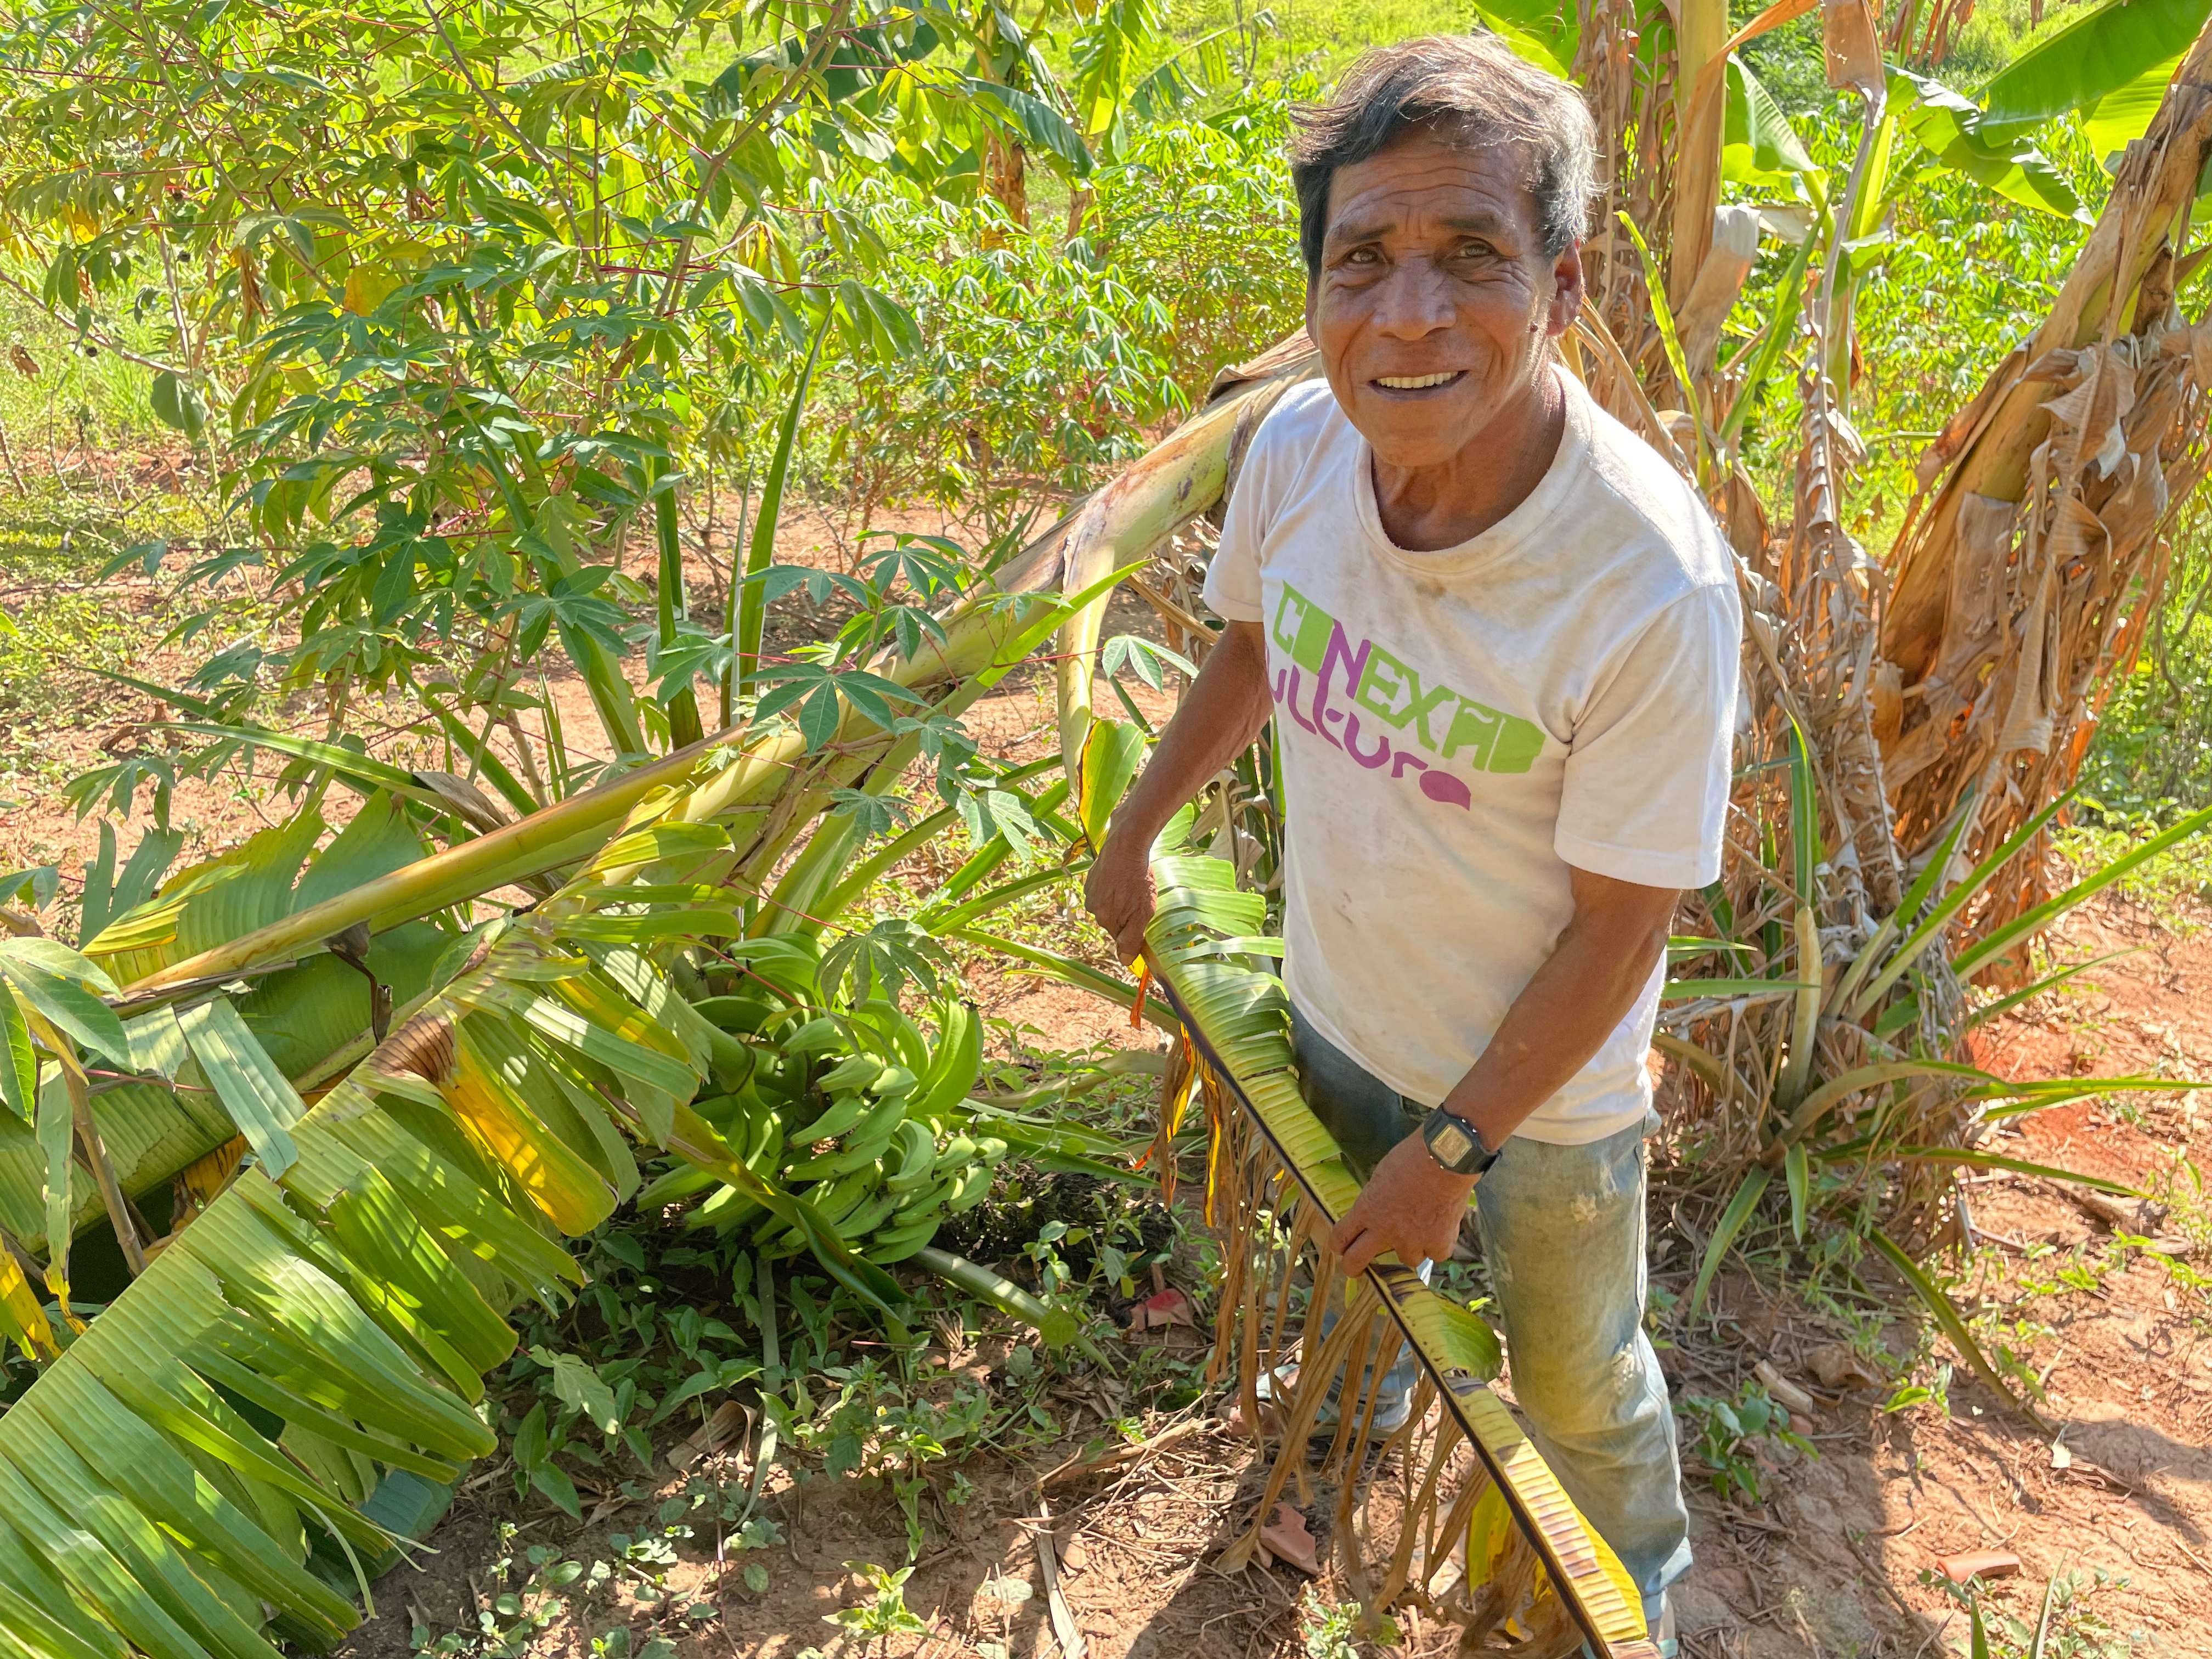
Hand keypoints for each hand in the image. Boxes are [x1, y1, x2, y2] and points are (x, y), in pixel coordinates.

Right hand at [1083, 834, 1155, 966]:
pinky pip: (1103, 889)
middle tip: (1139, 896)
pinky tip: (1123, 876)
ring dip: (1119, 898)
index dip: (1133, 928)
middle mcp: (1093, 909)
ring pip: (1108, 904)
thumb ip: (1132, 939)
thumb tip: (1124, 961)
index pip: (1120, 936)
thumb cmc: (1138, 879)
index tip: (1142, 915)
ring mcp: (1090, 892)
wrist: (1126, 845)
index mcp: (1105, 920)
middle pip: (1112, 920)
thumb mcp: (1142, 913)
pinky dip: (1113, 885)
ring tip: (1131, 884)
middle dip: (1125, 912)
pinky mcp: (1091, 877)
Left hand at [1328, 1133, 1476, 1277]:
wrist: (1445, 1159)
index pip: (1341, 1235)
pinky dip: (1439, 1245)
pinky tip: (1443, 1230)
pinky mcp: (1438, 1244)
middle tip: (1355, 1270)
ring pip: (1407, 1259)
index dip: (1338, 1244)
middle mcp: (1385, 1231)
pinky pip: (1436, 1254)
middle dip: (1352, 1268)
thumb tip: (1379, 1209)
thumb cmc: (1412, 1158)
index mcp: (1367, 1209)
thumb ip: (1378, 1199)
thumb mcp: (1382, 1176)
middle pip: (1356, 1261)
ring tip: (1421, 1233)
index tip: (1339, 1248)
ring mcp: (1412, 1241)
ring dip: (1412, 1249)